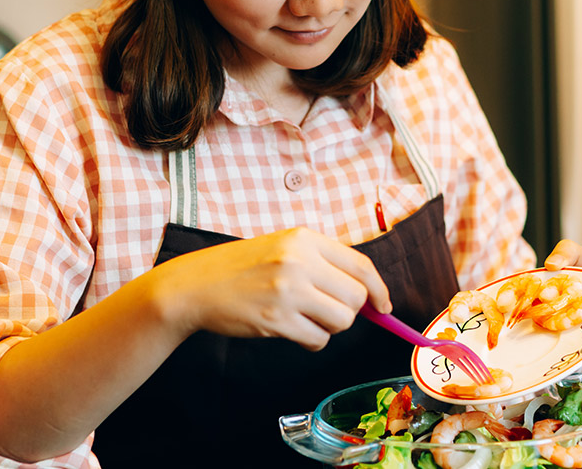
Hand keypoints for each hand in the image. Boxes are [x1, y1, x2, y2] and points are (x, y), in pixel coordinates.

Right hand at [149, 227, 391, 350]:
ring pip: (341, 320)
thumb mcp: (285, 248)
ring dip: (330, 327)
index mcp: (305, 239)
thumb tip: (368, 295)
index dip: (378, 289)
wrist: (197, 284)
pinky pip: (317, 339)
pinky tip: (293, 331)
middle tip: (328, 313)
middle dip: (350, 312)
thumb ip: (323, 264)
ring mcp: (288, 290)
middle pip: (356, 297)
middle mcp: (299, 261)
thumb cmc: (244, 268)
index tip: (384, 306)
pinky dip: (312, 341)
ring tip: (307, 320)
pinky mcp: (276, 319)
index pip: (361, 265)